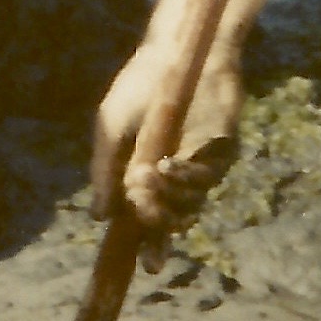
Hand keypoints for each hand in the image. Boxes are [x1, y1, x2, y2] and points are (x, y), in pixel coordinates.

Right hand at [90, 31, 246, 270]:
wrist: (177, 54)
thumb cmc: (138, 86)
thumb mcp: (110, 127)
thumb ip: (104, 171)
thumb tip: (99, 218)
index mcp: (141, 175)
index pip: (144, 220)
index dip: (146, 245)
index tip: (146, 266)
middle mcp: (172, 177)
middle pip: (170, 222)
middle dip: (159, 232)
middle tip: (147, 218)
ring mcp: (198, 166)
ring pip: (190, 204)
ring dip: (169, 200)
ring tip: (148, 178)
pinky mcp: (221, 153)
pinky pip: (207, 178)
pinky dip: (187, 178)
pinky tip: (168, 165)